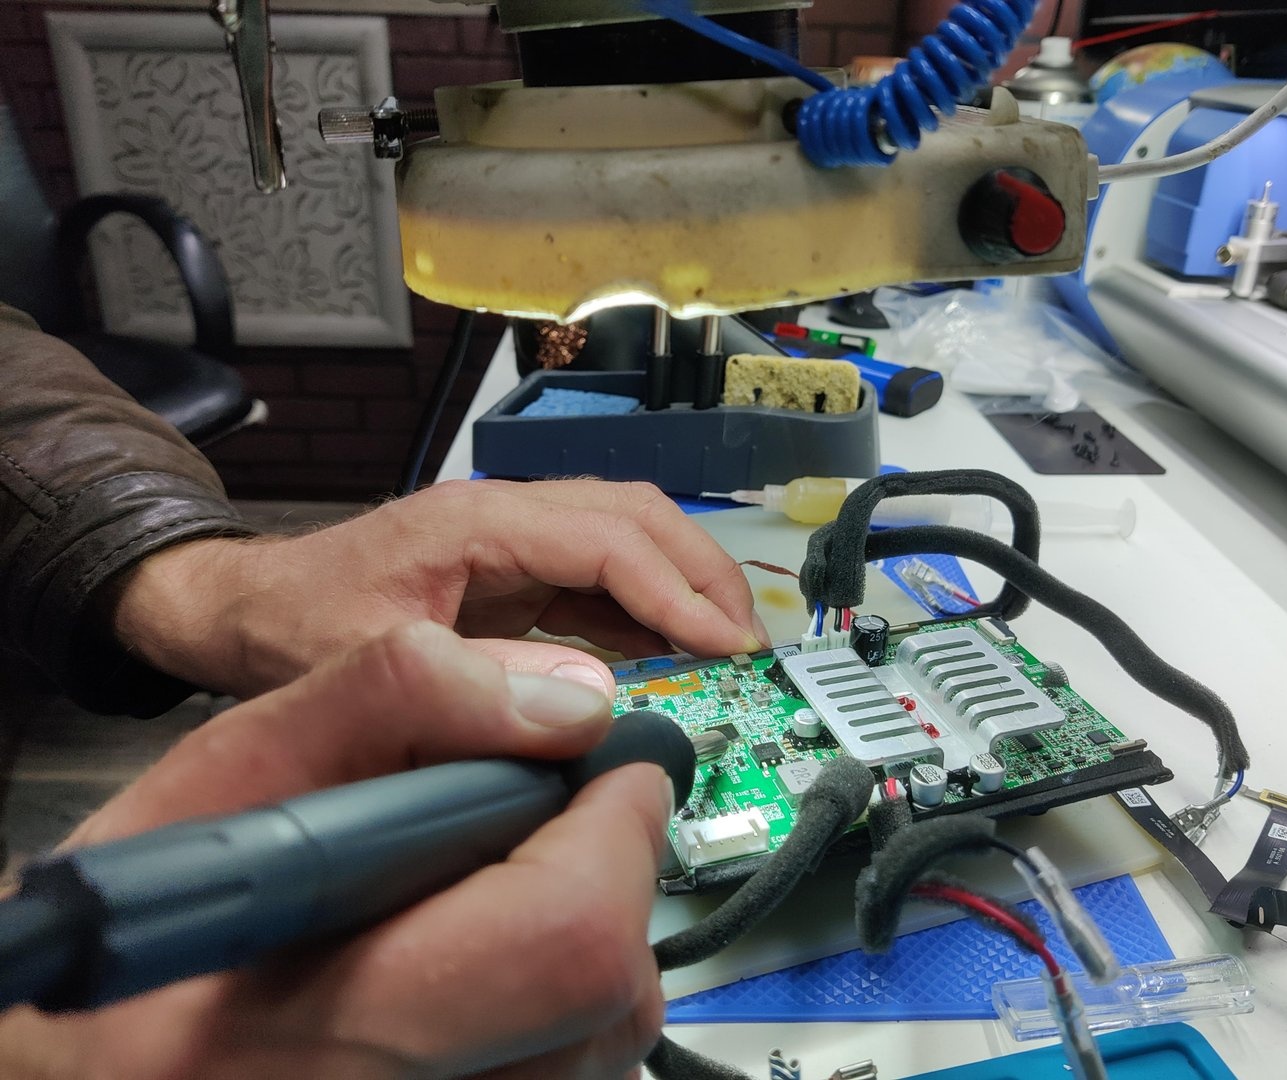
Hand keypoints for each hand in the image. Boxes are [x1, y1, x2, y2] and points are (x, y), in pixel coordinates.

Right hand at [0, 623, 670, 1079]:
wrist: (94, 1062)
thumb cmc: (144, 915)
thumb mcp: (237, 764)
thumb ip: (399, 698)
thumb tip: (567, 707)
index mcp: (319, 1017)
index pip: (565, 934)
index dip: (615, 832)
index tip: (606, 772)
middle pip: (605, 1000)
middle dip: (613, 882)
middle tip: (561, 825)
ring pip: (602, 1049)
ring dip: (588, 946)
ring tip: (496, 896)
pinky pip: (568, 1079)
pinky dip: (560, 1008)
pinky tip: (485, 966)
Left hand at [113, 478, 767, 697]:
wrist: (242, 609)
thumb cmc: (291, 626)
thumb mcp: (371, 661)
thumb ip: (474, 679)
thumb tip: (589, 699)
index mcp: (480, 522)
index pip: (609, 538)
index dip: (677, 590)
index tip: (726, 646)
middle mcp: (507, 516)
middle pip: (636, 517)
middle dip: (702, 573)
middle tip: (747, 644)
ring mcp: (513, 540)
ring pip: (627, 539)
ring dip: (684, 586)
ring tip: (727, 649)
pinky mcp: (512, 571)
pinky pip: (599, 579)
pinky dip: (646, 611)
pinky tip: (669, 653)